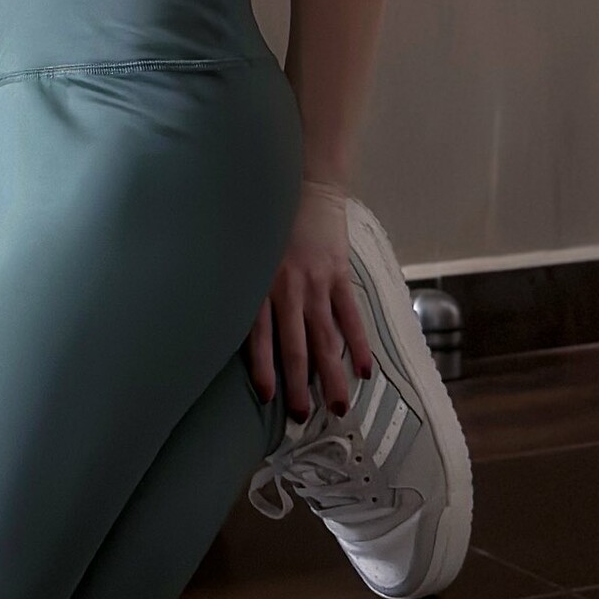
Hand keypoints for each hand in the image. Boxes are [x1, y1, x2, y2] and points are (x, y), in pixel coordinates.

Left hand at [246, 178, 373, 419]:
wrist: (305, 183)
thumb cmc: (270, 218)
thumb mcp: (248, 249)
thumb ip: (246, 281)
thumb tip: (234, 317)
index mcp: (261, 284)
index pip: (260, 336)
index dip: (263, 368)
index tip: (267, 396)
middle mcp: (288, 289)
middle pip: (294, 346)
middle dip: (298, 384)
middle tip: (302, 415)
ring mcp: (316, 283)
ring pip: (324, 338)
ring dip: (331, 375)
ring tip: (337, 406)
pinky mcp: (339, 275)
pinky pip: (350, 315)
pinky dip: (358, 343)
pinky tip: (363, 369)